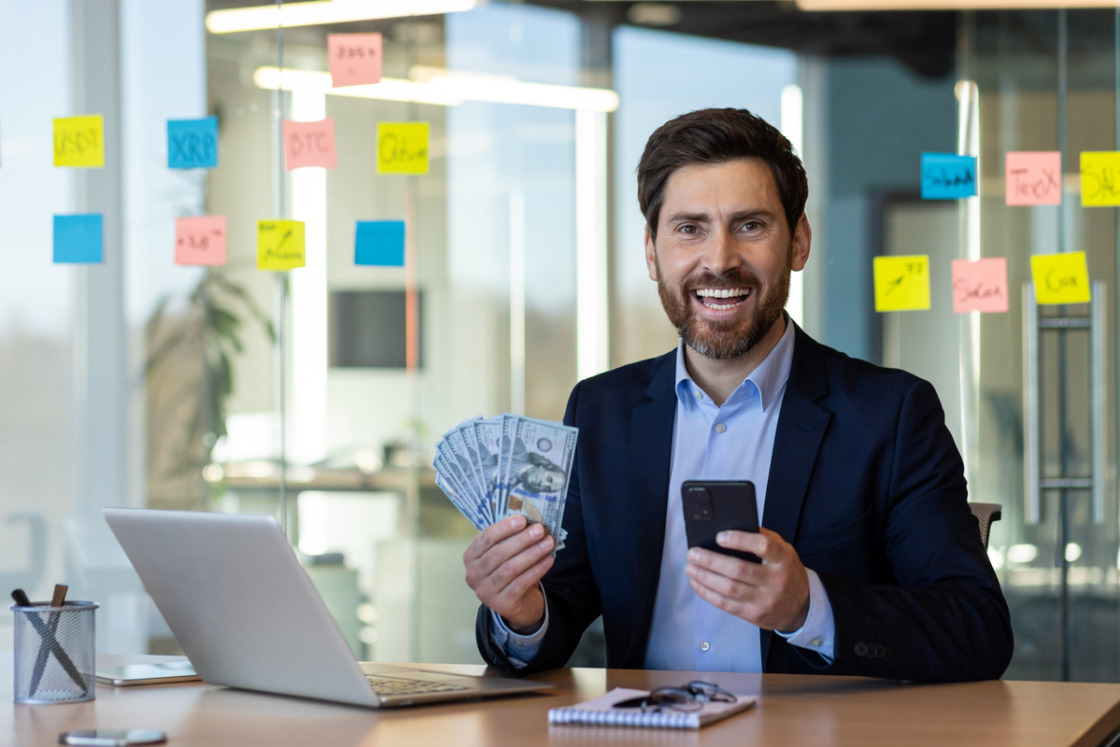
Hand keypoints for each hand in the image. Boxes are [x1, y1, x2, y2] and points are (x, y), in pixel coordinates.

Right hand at [463, 514, 554, 631]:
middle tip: (540, 530)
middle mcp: (474, 575)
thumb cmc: (509, 570)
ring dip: (532, 553)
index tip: (523, 520)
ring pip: (511, 568)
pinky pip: (521, 583)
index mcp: (471, 557)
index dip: (504, 528)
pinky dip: (537, 569)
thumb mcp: (505, 554)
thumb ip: (511, 538)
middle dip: (522, 539)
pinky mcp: (501, 604)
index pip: (486, 538)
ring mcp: (485, 591)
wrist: (517, 603)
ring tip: (548, 543)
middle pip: (499, 553)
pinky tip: (548, 560)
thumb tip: (530, 522)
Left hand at [685, 527, 809, 632]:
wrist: (801, 607)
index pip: (762, 546)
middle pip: (738, 570)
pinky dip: (707, 593)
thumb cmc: (786, 571)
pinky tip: (697, 583)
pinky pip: (726, 604)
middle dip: (711, 561)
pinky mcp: (754, 615)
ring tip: (690, 567)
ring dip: (704, 577)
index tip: (719, 536)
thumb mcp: (783, 550)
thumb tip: (731, 527)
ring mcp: (765, 600)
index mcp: (783, 559)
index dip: (739, 540)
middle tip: (693, 553)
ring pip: (729, 588)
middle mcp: (776, 580)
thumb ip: (763, 537)